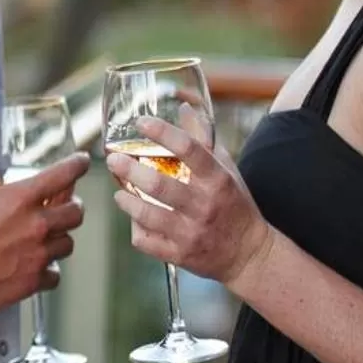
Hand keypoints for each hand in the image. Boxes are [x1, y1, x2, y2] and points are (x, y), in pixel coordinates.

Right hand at [0, 152, 89, 314]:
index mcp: (22, 198)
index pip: (62, 174)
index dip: (77, 165)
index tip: (82, 162)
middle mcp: (38, 224)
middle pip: (76, 212)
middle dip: (72, 207)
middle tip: (63, 208)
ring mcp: (39, 254)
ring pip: (68, 243)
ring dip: (59, 239)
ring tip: (45, 239)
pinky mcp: (35, 280)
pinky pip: (55, 274)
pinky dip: (48, 270)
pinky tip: (35, 266)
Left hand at [105, 116, 272, 289]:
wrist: (249, 254)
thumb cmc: (233, 204)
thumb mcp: (226, 169)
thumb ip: (204, 139)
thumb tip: (185, 107)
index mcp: (218, 179)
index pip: (190, 148)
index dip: (162, 132)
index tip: (141, 122)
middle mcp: (204, 205)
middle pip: (160, 185)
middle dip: (130, 170)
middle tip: (113, 160)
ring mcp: (192, 232)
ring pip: (148, 215)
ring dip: (126, 201)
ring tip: (119, 192)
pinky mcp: (181, 254)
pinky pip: (147, 241)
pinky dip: (136, 230)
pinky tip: (135, 220)